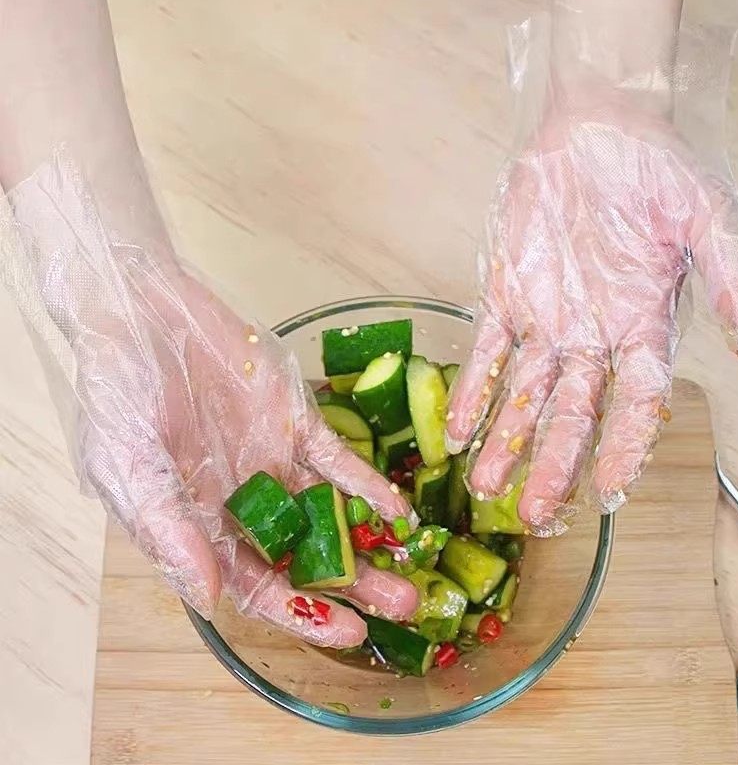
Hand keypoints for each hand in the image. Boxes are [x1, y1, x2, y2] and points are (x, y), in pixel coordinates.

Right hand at [2, 156, 417, 646]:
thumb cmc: (117, 391)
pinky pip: (339, 460)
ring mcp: (273, 461)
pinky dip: (367, 484)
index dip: (301, 612)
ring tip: (413, 573)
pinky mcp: (294, 420)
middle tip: (403, 608)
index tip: (347, 632)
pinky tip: (397, 509)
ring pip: (330, 515)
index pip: (257, 583)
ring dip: (370, 543)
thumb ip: (169, 532)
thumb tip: (210, 600)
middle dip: (353, 587)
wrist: (139, 311)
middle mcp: (245, 501)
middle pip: (306, 557)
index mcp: (202, 523)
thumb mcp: (126, 467)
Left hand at [446, 95, 737, 535]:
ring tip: (484, 487)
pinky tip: (458, 430)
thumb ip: (733, 274)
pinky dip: (472, 390)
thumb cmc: (657, 168)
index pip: (636, 403)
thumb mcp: (706, 215)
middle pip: (572, 415)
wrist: (596, 129)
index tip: (608, 491)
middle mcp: (593, 336)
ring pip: (523, 395)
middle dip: (552, 464)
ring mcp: (546, 320)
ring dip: (504, 441)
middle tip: (532, 515)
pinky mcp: (506, 295)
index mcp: (642, 326)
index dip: (624, 447)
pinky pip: (486, 352)